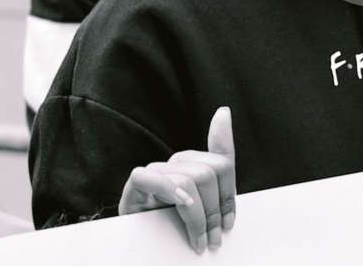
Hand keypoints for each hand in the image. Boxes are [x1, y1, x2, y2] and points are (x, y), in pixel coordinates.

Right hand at [119, 107, 235, 253]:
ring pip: (187, 180)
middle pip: (208, 173)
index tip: (229, 223)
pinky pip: (148, 178)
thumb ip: (221, 166)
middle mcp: (173, 165)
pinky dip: (169, 192)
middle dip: (214, 210)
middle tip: (213, 239)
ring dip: (197, 217)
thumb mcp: (206, 204)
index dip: (229, 195)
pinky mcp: (133, 189)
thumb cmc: (175, 230)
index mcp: (192, 166)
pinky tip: (179, 208)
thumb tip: (224, 110)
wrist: (146, 254)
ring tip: (198, 242)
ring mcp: (153, 175)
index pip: (221, 163)